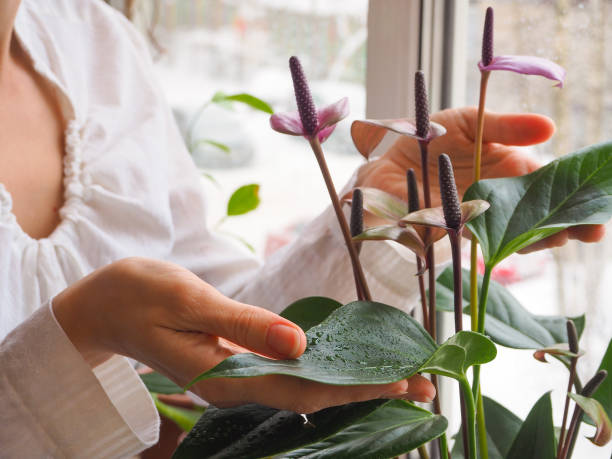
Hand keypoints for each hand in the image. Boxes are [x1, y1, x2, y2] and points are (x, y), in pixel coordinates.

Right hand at [53, 257, 434, 412]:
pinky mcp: (238, 359)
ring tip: (401, 376)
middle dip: (369, 389)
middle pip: (313, 393)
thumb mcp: (190, 300)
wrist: (104, 305)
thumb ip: (244, 324)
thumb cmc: (140, 295)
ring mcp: (239, 374)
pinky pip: (290, 369)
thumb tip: (299, 343)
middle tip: (425, 383)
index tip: (402, 381)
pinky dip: (326, 367)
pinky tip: (349, 363)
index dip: (355, 387)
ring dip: (354, 380)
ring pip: (305, 384)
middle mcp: (238, 383)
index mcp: (226, 375)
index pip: (304, 388)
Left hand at [356, 107, 604, 250]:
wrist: (389, 161)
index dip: (575, 191)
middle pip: (543, 212)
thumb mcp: (470, 121)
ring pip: (522, 231)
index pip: (551, 182)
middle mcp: (503, 195)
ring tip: (565, 237)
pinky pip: (490, 240)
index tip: (598, 200)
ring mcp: (485, 215)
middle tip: (595, 229)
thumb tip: (549, 128)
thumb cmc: (430, 137)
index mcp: (511, 166)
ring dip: (545, 237)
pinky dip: (508, 244)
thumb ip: (506, 127)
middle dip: (570, 222)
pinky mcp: (462, 231)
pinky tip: (526, 244)